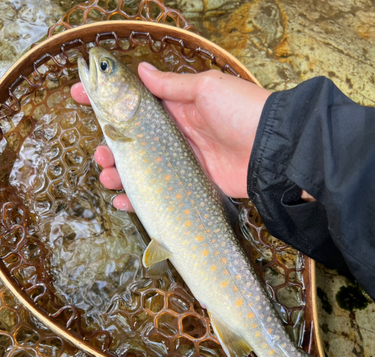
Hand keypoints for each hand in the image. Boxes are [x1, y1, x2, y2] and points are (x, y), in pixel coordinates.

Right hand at [71, 63, 271, 210]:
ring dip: (120, 173)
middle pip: (134, 142)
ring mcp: (183, 163)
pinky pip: (161, 193)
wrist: (273, 150)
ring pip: (143, 169)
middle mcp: (177, 136)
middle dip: (111, 146)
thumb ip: (173, 86)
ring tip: (107, 176)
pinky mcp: (192, 186)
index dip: (108, 99)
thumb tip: (143, 70)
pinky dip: (139, 199)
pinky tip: (123, 200)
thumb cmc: (242, 111)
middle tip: (100, 153)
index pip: (136, 103)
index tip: (80, 95)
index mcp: (178, 108)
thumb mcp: (206, 89)